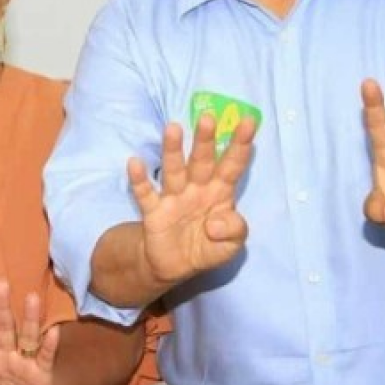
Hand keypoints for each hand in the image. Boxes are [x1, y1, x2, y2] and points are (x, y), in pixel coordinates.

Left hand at [0, 279, 60, 384]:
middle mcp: (6, 352)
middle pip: (4, 326)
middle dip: (2, 306)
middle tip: (1, 283)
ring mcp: (25, 359)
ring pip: (27, 335)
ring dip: (29, 317)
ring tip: (31, 297)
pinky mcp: (42, 370)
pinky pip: (46, 355)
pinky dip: (49, 345)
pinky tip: (53, 331)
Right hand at [128, 114, 255, 284]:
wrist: (175, 266)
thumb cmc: (207, 246)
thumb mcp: (230, 246)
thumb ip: (234, 232)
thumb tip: (215, 223)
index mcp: (219, 193)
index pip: (232, 166)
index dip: (240, 145)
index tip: (249, 122)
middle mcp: (196, 189)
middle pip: (202, 161)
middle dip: (205, 140)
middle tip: (208, 117)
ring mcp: (174, 198)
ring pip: (174, 170)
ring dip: (173, 150)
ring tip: (173, 128)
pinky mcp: (154, 212)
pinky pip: (146, 194)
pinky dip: (139, 180)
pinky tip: (135, 163)